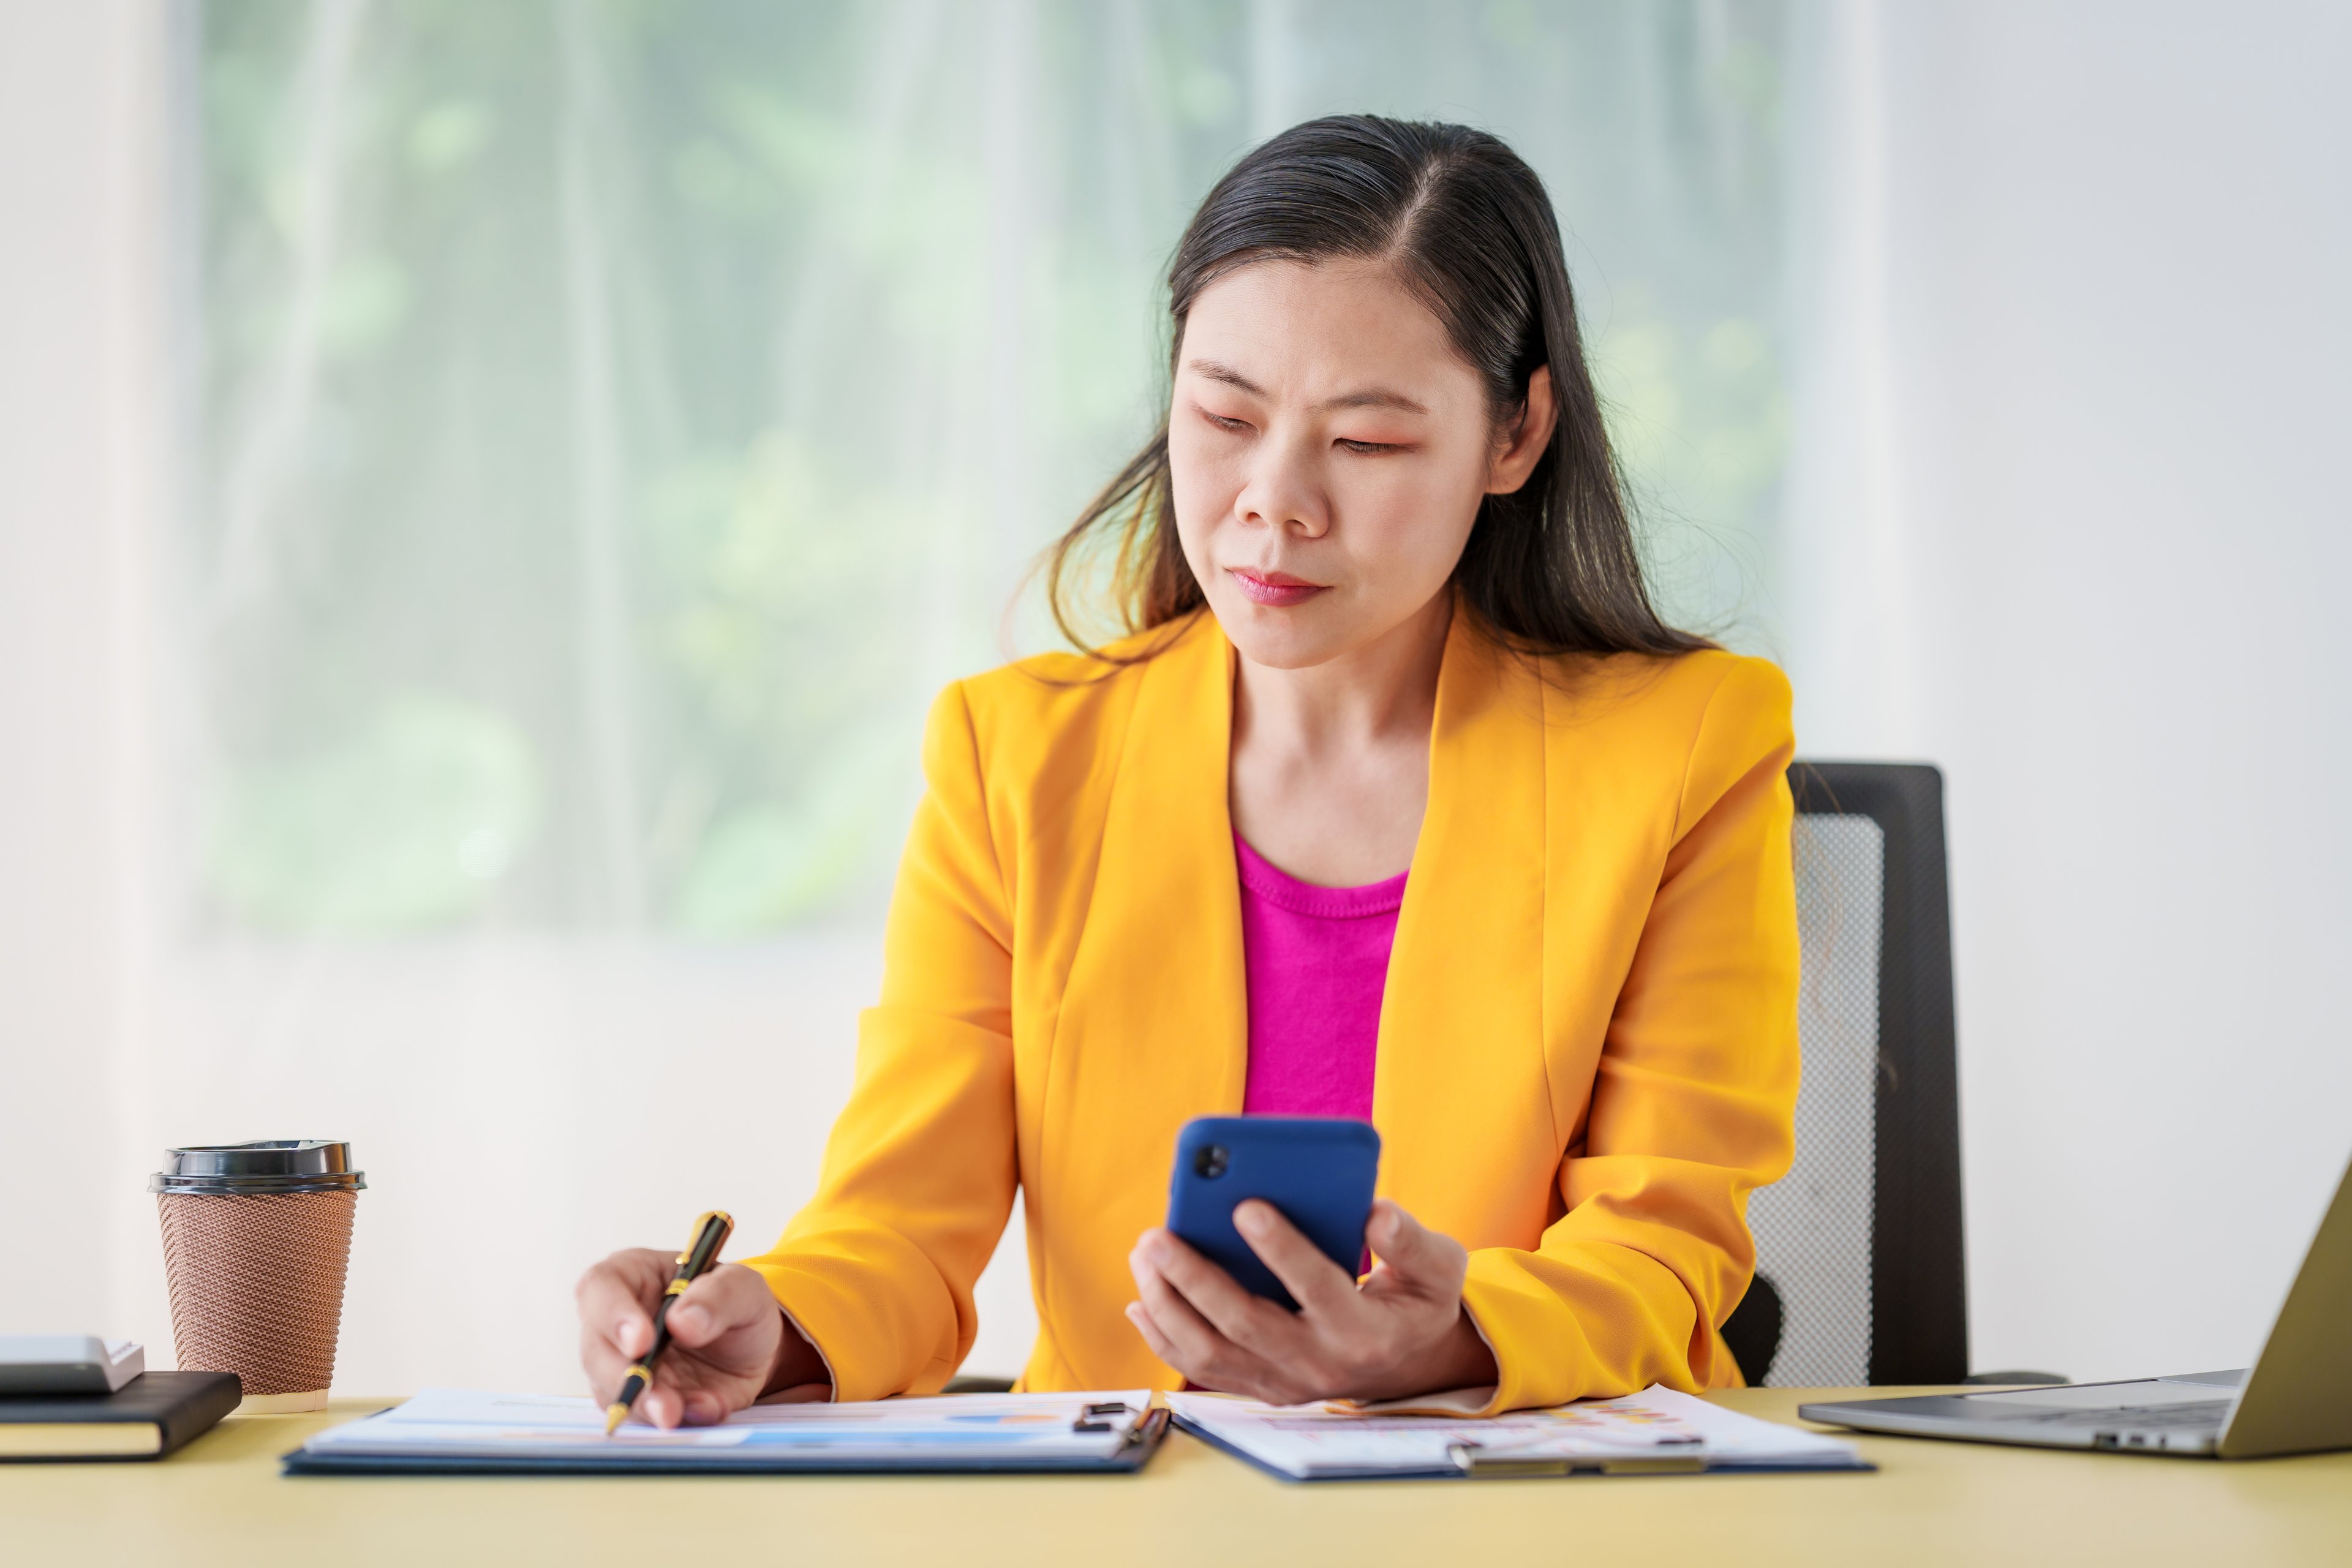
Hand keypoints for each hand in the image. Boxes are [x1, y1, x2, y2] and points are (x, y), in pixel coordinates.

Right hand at [575, 1251, 829, 1426]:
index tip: (641, 1342)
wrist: (753, 1345)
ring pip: (611, 1389)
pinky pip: (641, 1416)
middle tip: (659, 1395)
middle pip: (597, 1348)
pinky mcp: (638, 1400)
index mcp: (633, 1275)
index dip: (614, 1314)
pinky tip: (699, 1411)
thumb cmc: (737, 1301)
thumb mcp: (743, 1286)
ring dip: (644, 1405)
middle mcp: (615, 1321)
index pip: (602, 1286)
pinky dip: (669, 1418)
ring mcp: (621, 1364)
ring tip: (675, 1414)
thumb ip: (719, 1296)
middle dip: (625, 1376)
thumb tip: (683, 1321)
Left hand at [1124, 1198, 1497, 1404]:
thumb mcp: (1438, 1270)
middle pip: (1245, 1324)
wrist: (1407, 1366)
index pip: (1318, 1287)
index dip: (1282, 1249)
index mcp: (1364, 1331)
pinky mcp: (1258, 1387)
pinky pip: (1200, 1369)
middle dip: (1195, 1278)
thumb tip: (1375, 1212)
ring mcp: (1283, 1382)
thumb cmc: (1415, 1302)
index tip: (1246, 1205)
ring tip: (1144, 1254)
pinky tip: (1140, 1298)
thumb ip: (1411, 1240)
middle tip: (1158, 1234)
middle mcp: (1318, 1364)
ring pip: (1210, 1353)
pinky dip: (1164, 1337)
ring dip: (1168, 1304)